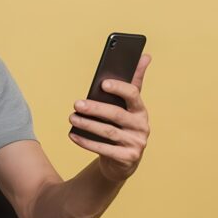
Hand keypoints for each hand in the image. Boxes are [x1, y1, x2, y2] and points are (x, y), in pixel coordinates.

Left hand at [68, 53, 151, 183]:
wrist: (122, 161)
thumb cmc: (121, 126)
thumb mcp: (127, 106)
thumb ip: (133, 83)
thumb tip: (145, 56)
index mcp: (141, 110)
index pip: (133, 95)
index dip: (119, 88)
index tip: (102, 83)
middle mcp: (142, 127)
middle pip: (117, 114)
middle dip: (95, 108)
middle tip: (76, 103)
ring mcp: (136, 144)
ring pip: (108, 132)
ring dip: (87, 124)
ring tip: (71, 118)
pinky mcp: (128, 159)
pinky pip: (104, 149)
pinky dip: (87, 142)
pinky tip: (73, 135)